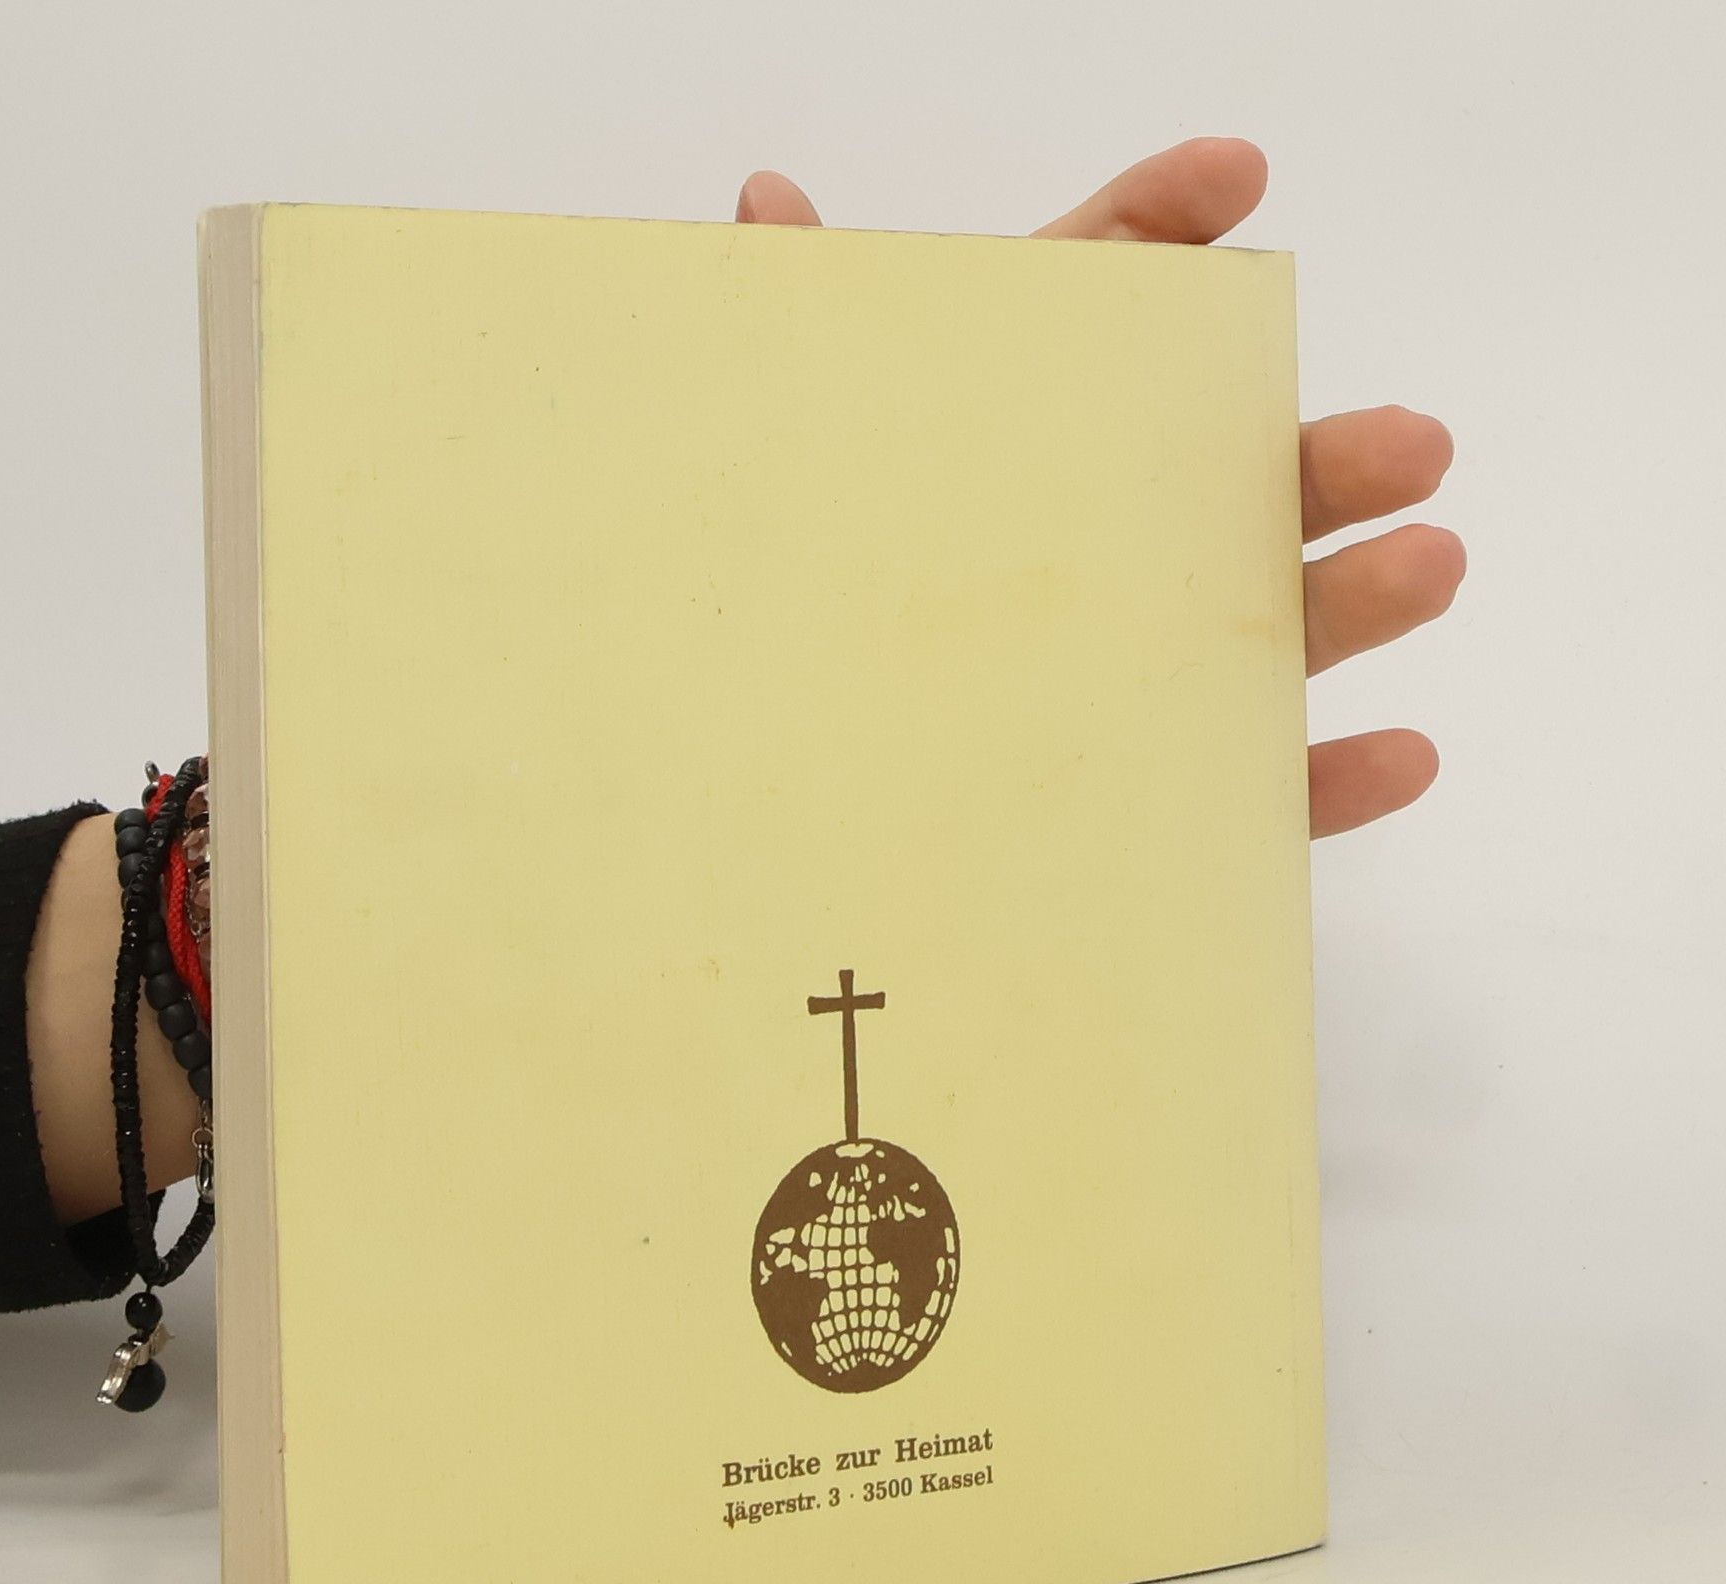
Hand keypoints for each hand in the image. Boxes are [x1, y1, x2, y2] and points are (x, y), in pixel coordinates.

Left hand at [736, 140, 1461, 838]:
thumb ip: (785, 336)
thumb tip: (767, 198)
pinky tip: (1398, 758)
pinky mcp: (1154, 799)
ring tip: (1426, 567)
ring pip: (1264, 635)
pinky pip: (1249, 794)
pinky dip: (1326, 782)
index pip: (1098, 310)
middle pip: (1224, 481)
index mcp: (1014, 445)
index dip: (1159, 231)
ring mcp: (1137, 676)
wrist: (762, 799)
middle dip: (1320, 456)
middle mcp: (1099, 550)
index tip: (1230, 180)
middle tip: (1404, 444)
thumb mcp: (782, 470)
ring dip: (1355, 600)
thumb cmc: (787, 613)